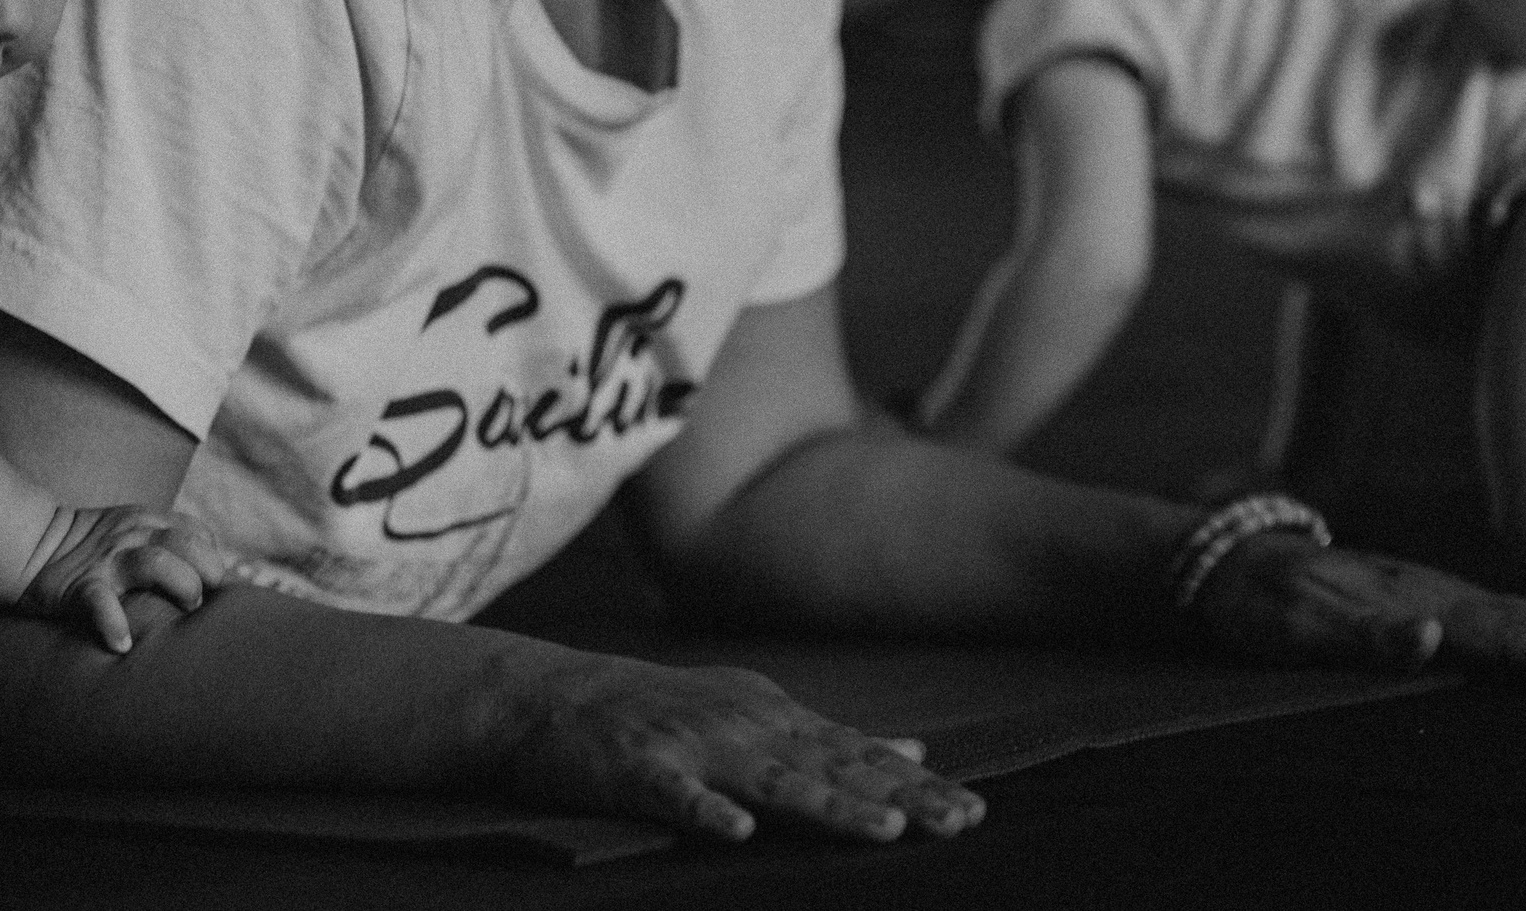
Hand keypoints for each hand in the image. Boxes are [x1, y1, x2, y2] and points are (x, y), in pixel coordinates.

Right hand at [19, 504, 230, 654]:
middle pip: (185, 544)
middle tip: (202, 600)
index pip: (196, 532)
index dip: (212, 558)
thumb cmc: (88, 549)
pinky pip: (100, 602)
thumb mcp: (128, 531)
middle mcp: (131, 536)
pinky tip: (122, 645)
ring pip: (156, 563)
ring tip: (184, 610)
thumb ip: (161, 543)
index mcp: (145, 522)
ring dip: (180, 587)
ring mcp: (107, 560)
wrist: (29, 546)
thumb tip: (201, 580)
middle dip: (207, 571)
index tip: (213, 585)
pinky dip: (113, 623)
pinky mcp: (80, 586)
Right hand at [497, 655, 984, 844]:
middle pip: (830, 766)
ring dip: (826, 803)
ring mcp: (689, 743)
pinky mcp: (635, 767)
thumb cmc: (660, 710)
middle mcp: (741, 725)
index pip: (858, 754)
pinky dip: (706, 810)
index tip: (975, 811)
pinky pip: (675, 794)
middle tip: (959, 822)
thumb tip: (918, 751)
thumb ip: (834, 737)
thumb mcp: (754, 710)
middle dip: (897, 797)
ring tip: (882, 829)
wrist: (550, 696)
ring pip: (768, 779)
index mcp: (773, 718)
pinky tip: (737, 830)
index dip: (917, 786)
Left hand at [1192, 531, 1525, 679]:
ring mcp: (1429, 596)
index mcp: (1413, 602)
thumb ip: (1361, 635)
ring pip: (1519, 617)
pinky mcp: (1420, 604)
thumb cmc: (1254, 600)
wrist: (1219, 558)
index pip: (1504, 635)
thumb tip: (1432, 638)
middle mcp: (1433, 595)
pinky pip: (1496, 619)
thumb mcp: (1294, 623)